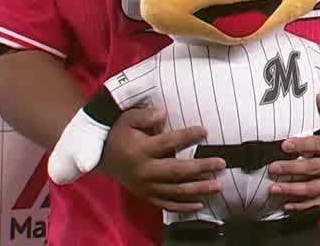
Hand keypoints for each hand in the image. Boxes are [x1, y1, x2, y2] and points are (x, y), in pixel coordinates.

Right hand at [96, 107, 224, 212]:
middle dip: (201, 168)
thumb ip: (145, 116)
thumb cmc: (118, 133)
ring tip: (218, 186)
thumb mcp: (127, 119)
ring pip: (174, 191)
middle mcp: (144, 171)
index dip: (187, 135)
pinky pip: (165, 204)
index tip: (205, 130)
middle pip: (177, 171)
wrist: (98, 156)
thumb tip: (163, 113)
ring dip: (198, 189)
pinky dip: (182, 207)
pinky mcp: (145, 195)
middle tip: (221, 164)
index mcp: (140, 150)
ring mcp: (144, 186)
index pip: (168, 142)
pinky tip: (199, 204)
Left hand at [268, 94, 319, 210]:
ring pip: (315, 188)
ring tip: (273, 189)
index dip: (301, 146)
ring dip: (293, 190)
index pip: (319, 145)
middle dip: (291, 169)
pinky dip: (303, 205)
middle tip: (272, 169)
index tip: (283, 145)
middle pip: (314, 169)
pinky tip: (287, 205)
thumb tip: (318, 95)